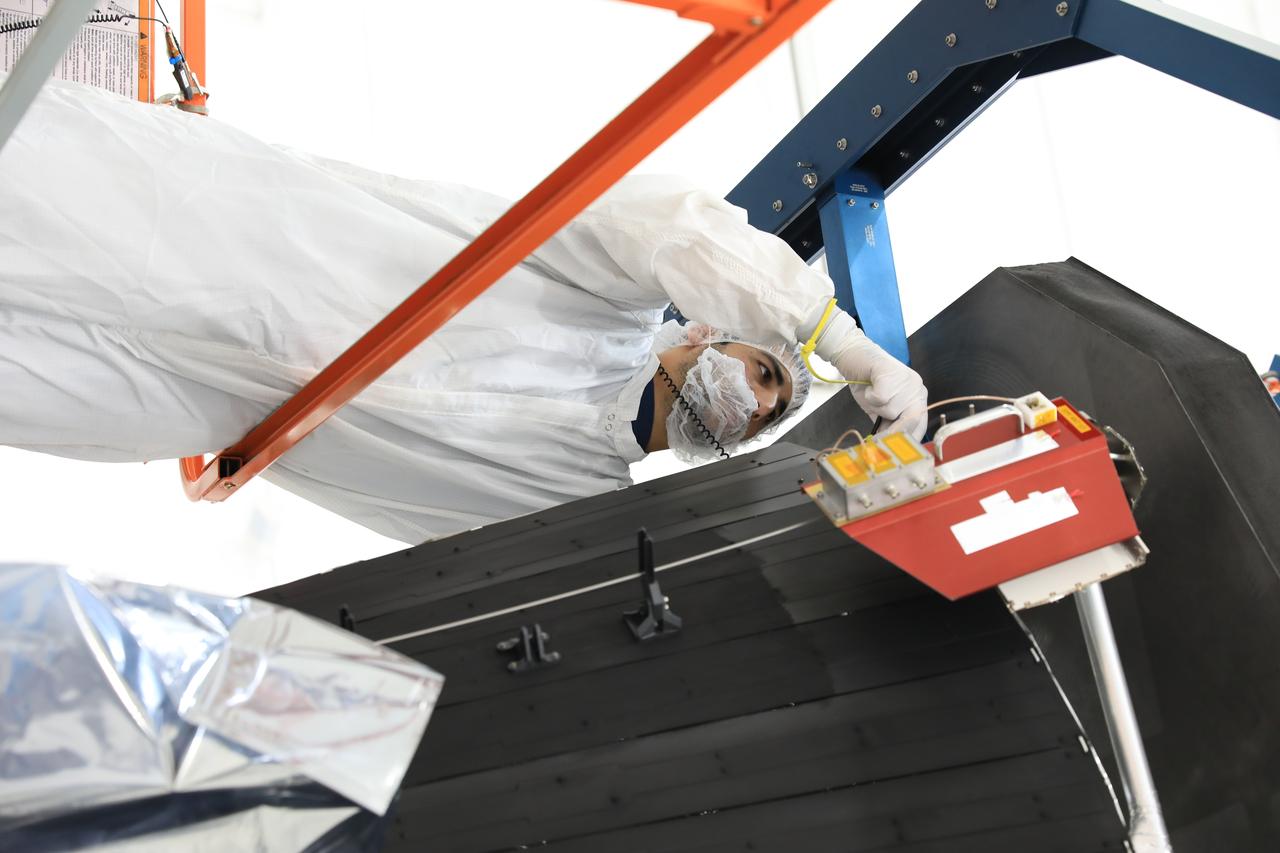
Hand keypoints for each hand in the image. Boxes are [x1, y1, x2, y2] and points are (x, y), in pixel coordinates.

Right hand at [811, 308, 927, 439]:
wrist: (852, 355)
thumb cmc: (866, 382)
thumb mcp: (880, 408)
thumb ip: (889, 424)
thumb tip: (889, 448)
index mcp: (917, 397)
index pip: (919, 426)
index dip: (906, 441)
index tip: (895, 454)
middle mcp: (917, 388)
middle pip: (909, 421)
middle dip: (893, 432)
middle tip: (878, 441)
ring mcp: (906, 380)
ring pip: (890, 410)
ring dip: (876, 408)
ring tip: (871, 395)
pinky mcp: (890, 372)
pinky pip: (880, 398)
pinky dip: (869, 397)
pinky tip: (869, 388)